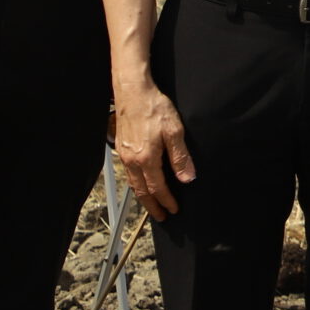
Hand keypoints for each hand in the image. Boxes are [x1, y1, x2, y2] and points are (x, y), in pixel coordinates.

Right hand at [113, 76, 194, 219]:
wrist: (133, 93)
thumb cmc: (155, 108)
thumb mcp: (174, 131)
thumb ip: (181, 157)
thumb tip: (187, 178)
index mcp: (147, 159)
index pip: (158, 188)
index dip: (167, 201)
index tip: (174, 210)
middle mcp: (133, 161)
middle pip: (142, 191)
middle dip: (153, 206)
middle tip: (161, 216)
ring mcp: (125, 156)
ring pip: (134, 184)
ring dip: (143, 197)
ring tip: (152, 205)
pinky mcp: (122, 150)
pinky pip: (129, 174)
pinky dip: (136, 185)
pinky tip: (142, 184)